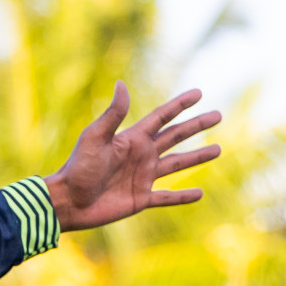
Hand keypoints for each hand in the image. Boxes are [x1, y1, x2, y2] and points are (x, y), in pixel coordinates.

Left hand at [45, 82, 220, 231]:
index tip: (199, 93)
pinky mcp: (140, 198)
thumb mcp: (94, 138)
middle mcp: (140, 156)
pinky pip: (167, 197)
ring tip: (218, 150)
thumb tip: (122, 84)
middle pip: (175, 136)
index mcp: (131, 139)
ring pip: (177, 164)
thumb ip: (112, 114)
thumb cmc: (78, 168)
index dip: (180, 105)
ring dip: (197, 157)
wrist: (67, 201)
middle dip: (196, 126)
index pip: (162, 117)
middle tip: (218, 115)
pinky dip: (183, 197)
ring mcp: (142, 177)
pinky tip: (199, 194)